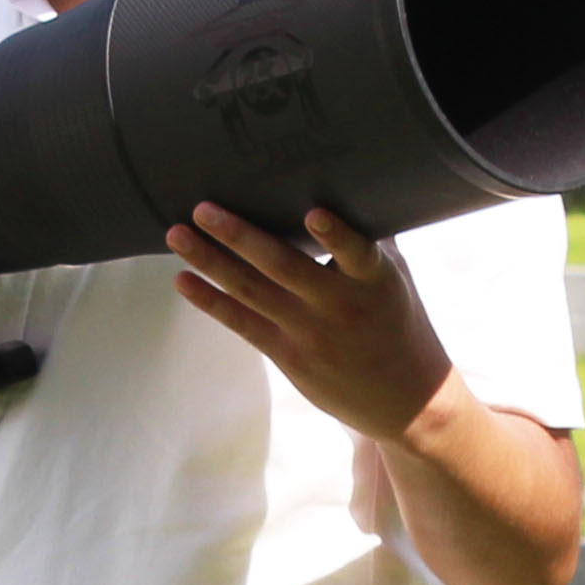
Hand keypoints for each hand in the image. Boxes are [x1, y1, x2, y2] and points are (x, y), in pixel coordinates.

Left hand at [164, 202, 452, 444]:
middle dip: (240, 237)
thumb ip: (372, 238)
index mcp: (374, 282)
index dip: (337, 235)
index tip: (314, 213)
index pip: (358, 254)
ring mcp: (311, 335)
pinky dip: (211, 301)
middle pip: (284, 268)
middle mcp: (340, 307)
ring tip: (177, 235)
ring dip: (211, 262)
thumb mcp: (396, 279)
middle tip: (203, 209)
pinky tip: (183, 280)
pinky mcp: (289, 357)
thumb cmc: (400, 324)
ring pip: (253, 292)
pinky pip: (243, 324)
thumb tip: (354, 182)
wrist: (407, 402)